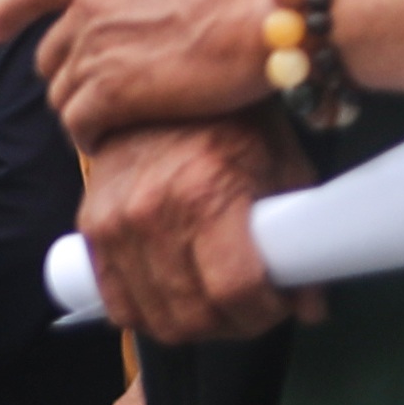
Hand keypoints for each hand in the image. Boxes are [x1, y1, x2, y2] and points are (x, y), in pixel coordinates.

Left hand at [0, 0, 294, 144]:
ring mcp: (97, 46)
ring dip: (80, 113)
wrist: (279, 17)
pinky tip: (105, 145)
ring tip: (106, 128)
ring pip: (63, 93)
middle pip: (52, 52)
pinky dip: (88, 138)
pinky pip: (79, 124)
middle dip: (67, 77)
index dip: (7, 9)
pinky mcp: (110, 91)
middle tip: (93, 98)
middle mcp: (93, 0)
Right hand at [78, 112, 317, 346]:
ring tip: (218, 304)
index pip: (234, 289)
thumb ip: (301, 232)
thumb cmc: (231, 118)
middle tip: (253, 308)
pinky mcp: (91, 228)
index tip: (280, 304)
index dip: (265, 313)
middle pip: (194, 314)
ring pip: (157, 319)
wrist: (159, 79)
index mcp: (206, 191)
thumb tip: (312, 307)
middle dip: (234, 325)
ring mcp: (115, 223)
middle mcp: (153, 212)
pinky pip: (118, 303)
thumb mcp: (281, 162)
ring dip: (194, 325)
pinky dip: (149, 315)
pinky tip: (176, 300)